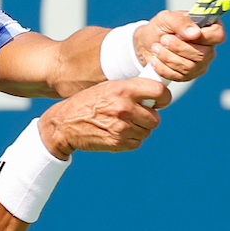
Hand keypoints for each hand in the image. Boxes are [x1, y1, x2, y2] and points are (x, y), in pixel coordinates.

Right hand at [36, 78, 169, 158]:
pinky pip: (137, 143)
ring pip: (147, 132)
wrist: (65, 123)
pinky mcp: (117, 142)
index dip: (164, 98)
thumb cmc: (88, 102)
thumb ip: (132, 89)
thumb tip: (157, 94)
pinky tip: (117, 133)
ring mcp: (121, 127)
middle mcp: (124, 107)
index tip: (160, 101)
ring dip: (139, 130)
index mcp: (123, 89)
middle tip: (136, 115)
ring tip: (122, 124)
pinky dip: (131, 140)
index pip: (158, 92)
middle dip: (149, 118)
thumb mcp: (108, 88)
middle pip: (155, 118)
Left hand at [134, 10, 224, 81]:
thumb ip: (181, 22)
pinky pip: (179, 76)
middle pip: (202, 54)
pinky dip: (163, 68)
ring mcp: (199, 64)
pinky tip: (156, 60)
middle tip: (163, 39)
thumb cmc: (160, 28)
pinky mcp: (188, 76)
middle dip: (178, 47)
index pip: (218, 35)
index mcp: (208, 30)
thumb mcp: (167, 18)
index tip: (185, 35)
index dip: (204, 37)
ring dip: (168, 57)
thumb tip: (195, 33)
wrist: (146, 43)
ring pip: (189, 67)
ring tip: (156, 47)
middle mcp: (208, 48)